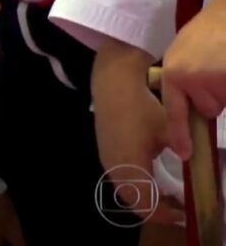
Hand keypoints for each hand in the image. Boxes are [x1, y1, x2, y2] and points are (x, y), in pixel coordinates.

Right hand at [91, 41, 183, 224]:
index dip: (165, 214)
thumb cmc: (141, 104)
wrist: (112, 84)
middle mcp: (115, 167)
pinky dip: (136, 185)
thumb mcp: (168, 127)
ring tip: (167, 194)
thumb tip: (193, 165)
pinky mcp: (105, 152)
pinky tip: (151, 176)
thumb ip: (182, 150)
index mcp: (130, 164)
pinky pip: (121, 179)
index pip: (146, 204)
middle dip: (155, 210)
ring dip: (145, 197)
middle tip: (177, 207)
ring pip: (126, 190)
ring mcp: (107, 160)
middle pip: (133, 202)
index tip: (183, 213)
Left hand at [162, 0, 225, 159]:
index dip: (180, 135)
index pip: (175, 112)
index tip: (185, 154)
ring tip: (222, 63)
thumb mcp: (183, 55)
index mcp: (173, 74)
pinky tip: (225, 66)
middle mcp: (191, 80)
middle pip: (208, 109)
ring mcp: (215, 81)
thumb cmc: (208, 31)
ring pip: (223, 103)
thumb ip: (182, 80)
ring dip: (225, 90)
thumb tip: (191, 107)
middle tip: (216, 68)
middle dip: (214, 96)